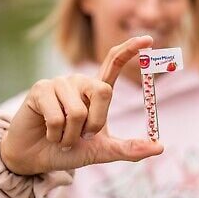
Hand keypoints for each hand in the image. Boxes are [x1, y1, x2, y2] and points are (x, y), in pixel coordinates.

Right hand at [0, 36, 163, 174]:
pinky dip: (55, 135)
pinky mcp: (40, 89)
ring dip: (71, 136)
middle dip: (95, 124)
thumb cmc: (69, 149)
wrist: (37, 158)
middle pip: (103, 91)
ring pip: (78, 111)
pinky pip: (57, 117)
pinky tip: (48, 133)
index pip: (114, 62)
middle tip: (81, 136)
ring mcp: (59, 83)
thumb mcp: (102, 151)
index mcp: (96, 91)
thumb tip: (160, 146)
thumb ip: (129, 148)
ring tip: (61, 136)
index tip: (148, 39)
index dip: (130, 50)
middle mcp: (80, 82)